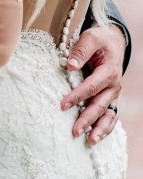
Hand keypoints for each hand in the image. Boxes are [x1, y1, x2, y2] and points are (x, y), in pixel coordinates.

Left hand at [60, 25, 125, 143]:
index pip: (91, 87)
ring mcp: (113, 94)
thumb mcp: (90, 37)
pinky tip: (96, 137)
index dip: (77, 96)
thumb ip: (80, 51)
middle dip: (87, 119)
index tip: (63, 105)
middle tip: (74, 131)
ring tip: (89, 141)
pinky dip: (106, 127)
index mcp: (109, 71)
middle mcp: (114, 85)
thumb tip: (69, 65)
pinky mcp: (110, 98)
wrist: (113, 41)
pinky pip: (111, 115)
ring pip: (109, 114)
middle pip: (100, 105)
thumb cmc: (99, 39)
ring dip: (100, 128)